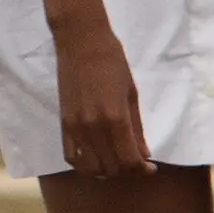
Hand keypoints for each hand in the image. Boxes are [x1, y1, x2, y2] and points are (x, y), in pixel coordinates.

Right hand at [54, 18, 152, 178]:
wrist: (81, 42)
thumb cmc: (113, 63)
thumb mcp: (132, 95)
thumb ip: (136, 128)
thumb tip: (144, 154)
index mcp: (116, 118)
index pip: (129, 159)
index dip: (142, 169)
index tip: (149, 168)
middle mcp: (94, 127)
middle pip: (111, 166)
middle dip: (126, 169)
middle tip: (135, 162)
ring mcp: (76, 126)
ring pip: (90, 167)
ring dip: (105, 170)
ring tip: (115, 162)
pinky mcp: (64, 123)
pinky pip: (70, 156)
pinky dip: (84, 165)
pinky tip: (95, 160)